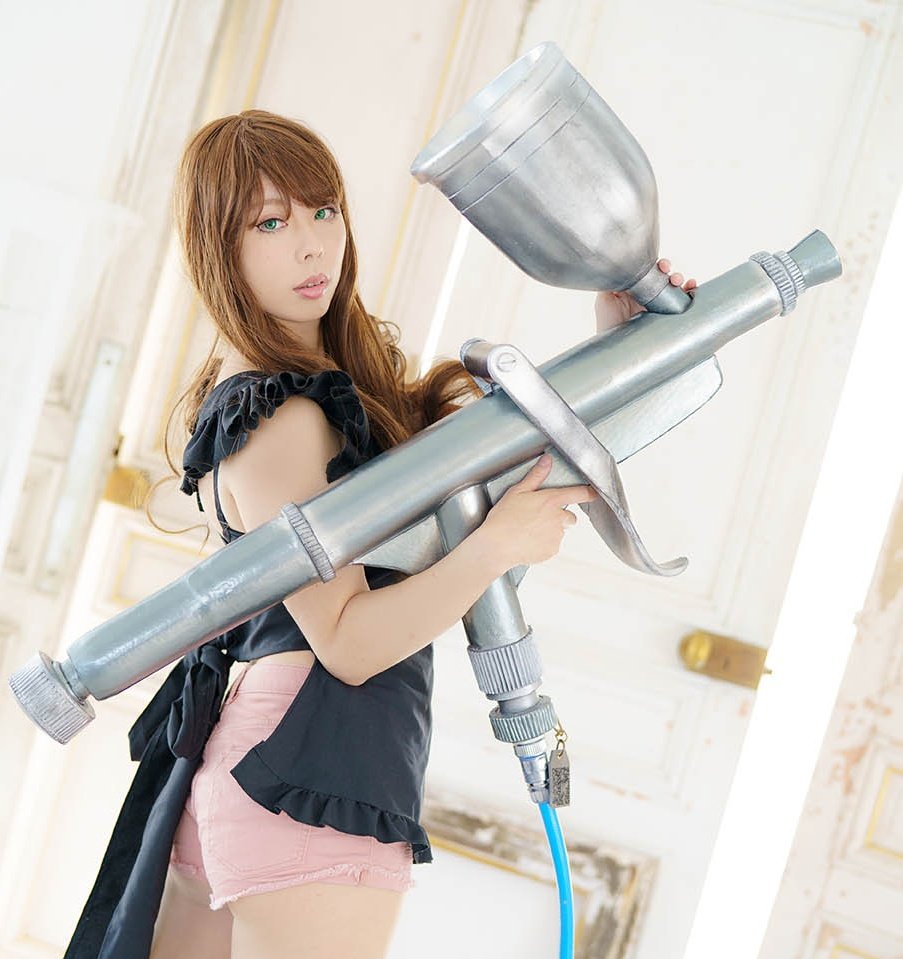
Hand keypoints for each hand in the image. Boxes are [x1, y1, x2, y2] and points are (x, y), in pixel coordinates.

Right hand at [479, 453, 597, 572]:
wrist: (497, 546)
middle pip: (570, 517)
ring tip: (530, 530)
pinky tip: (529, 540)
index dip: (589, 493)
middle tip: (540, 517)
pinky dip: (544, 544)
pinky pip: (553, 545)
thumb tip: (547, 460)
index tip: (593, 493)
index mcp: (551, 500)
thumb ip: (536, 476)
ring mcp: (556, 536)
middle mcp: (558, 518)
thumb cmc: (504, 518)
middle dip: (560, 517)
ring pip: (560, 532)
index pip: (579, 494)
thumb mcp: (517, 491)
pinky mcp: (552, 550)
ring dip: (551, 530)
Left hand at [594, 258, 696, 334]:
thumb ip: (610, 282)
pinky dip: (691, 293)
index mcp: (636, 287)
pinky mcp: (667, 317)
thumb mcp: (604, 300)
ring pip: (675, 288)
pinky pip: (682, 302)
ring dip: (682, 281)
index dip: (658, 265)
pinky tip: (692, 290)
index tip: (662, 266)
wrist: (616, 349)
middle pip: (665, 277)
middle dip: (671, 273)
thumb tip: (616, 265)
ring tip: (681, 283)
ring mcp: (658, 306)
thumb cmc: (607, 325)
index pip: (650, 271)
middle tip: (672, 277)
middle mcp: (648, 295)